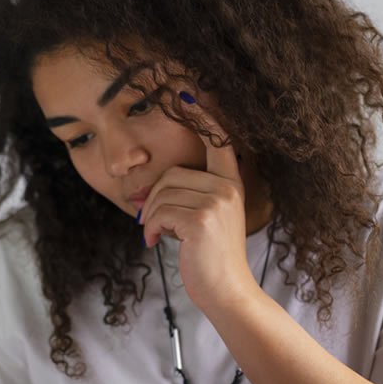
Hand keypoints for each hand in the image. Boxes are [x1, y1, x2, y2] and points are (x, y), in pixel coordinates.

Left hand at [139, 97, 257, 309]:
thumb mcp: (208, 221)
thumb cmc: (212, 259)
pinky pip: (160, 212)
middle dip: (156, 200)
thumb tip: (152, 192)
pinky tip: (156, 243)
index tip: (186, 91)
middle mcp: (227, 188)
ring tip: (160, 236)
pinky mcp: (201, 219)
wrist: (228, 292)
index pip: (219, 141)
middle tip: (156, 225)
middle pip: (172, 174)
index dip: (202, 115)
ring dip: (153, 218)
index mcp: (231, 184)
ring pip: (162, 193)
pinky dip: (151, 229)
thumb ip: (191, 198)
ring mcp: (216, 202)